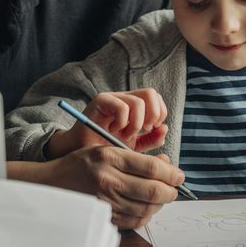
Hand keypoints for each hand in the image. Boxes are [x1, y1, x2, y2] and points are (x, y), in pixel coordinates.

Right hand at [32, 146, 183, 228]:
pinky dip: (147, 215)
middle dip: (170, 191)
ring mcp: (105, 202)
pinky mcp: (104, 217)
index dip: (171, 173)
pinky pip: (135, 220)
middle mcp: (107, 181)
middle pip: (152, 191)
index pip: (151, 168)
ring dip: (160, 204)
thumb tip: (167, 164)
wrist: (53, 184)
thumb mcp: (106, 149)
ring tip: (162, 197)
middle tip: (175, 188)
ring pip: (146, 208)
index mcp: (109, 158)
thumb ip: (136, 157)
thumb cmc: (82, 164)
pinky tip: (147, 207)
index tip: (179, 175)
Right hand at [46, 89, 168, 157]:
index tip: (152, 131)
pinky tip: (115, 131)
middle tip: (143, 131)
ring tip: (126, 135)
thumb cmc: (106, 148)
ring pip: (138, 101)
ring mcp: (113, 98)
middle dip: (153, 115)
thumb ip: (151, 139)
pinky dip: (123, 122)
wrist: (81, 152)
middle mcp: (125, 98)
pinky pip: (121, 106)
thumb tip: (164, 128)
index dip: (159, 114)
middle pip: (151, 93)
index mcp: (135, 107)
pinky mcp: (101, 101)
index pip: (156, 99)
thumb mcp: (134, 147)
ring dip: (136, 123)